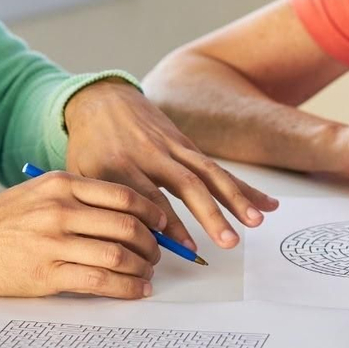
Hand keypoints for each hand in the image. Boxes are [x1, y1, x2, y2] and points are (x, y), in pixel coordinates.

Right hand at [0, 170, 165, 298]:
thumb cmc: (3, 219)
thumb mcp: (41, 191)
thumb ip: (80, 197)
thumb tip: (128, 214)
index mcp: (62, 184)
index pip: (123, 195)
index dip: (152, 212)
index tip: (164, 224)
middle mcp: (60, 209)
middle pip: (126, 225)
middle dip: (152, 243)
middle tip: (158, 253)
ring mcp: (53, 242)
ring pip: (117, 255)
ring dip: (141, 268)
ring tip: (147, 273)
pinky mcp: (47, 273)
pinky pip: (99, 281)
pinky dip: (125, 288)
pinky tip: (135, 290)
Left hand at [63, 78, 278, 250]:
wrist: (100, 100)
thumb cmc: (87, 148)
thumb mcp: (82, 175)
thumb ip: (103, 206)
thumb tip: (127, 247)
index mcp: (119, 165)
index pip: (147, 196)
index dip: (168, 223)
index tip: (186, 247)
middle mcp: (150, 154)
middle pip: (185, 185)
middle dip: (210, 214)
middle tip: (228, 242)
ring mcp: (172, 147)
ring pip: (208, 173)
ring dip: (234, 198)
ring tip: (255, 222)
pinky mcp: (187, 145)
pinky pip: (217, 168)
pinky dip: (242, 186)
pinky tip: (266, 203)